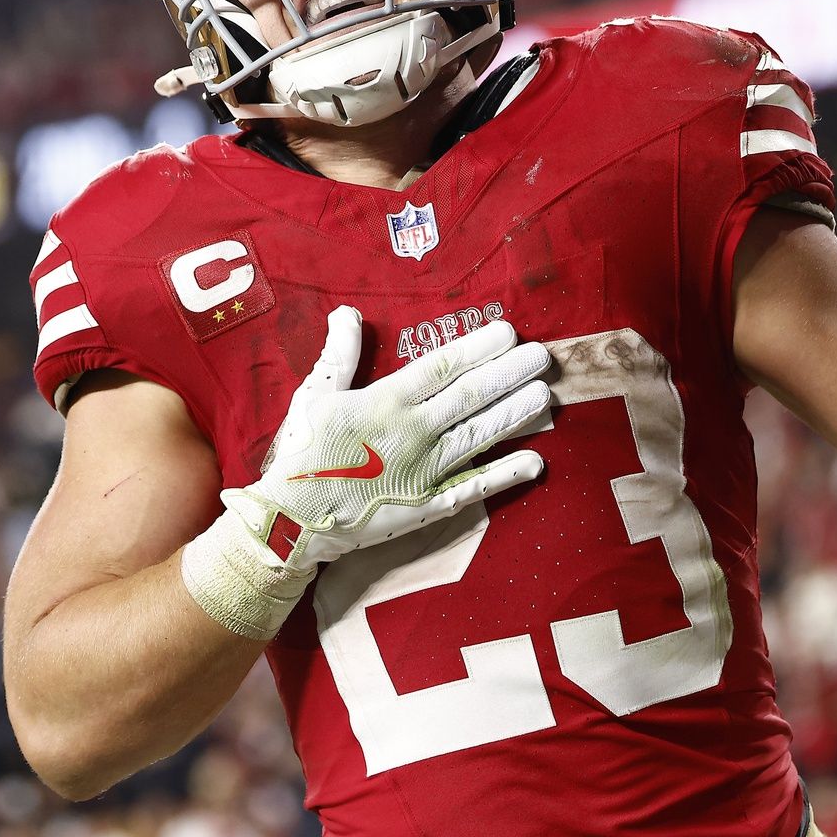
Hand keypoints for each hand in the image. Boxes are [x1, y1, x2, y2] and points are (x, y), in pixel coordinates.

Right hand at [181, 306, 548, 636]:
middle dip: (509, 373)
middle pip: (471, 396)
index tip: (508, 332)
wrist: (289, 522)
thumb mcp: (313, 396)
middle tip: (542, 356)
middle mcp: (414, 432)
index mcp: (386, 401)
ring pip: (480, 435)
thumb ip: (338, 355)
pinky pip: (475, 487)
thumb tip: (347, 314)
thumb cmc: (299, 454)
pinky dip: (506, 474)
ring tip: (546, 395)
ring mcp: (425, 470)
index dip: (478, 347)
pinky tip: (536, 461)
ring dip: (515, 414)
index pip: (443, 366)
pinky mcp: (428, 504)